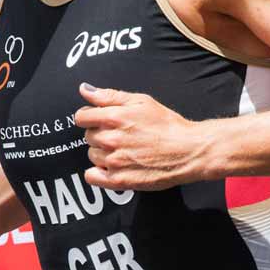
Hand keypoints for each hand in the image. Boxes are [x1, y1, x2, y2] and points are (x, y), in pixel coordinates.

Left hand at [74, 83, 209, 189]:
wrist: (188, 151)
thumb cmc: (168, 125)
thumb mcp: (141, 101)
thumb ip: (109, 96)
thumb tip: (84, 90)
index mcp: (114, 117)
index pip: (82, 117)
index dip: (91, 117)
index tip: (101, 121)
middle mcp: (111, 139)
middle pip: (88, 136)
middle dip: (100, 134)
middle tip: (121, 136)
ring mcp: (114, 161)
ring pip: (92, 156)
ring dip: (103, 153)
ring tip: (124, 151)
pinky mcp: (119, 180)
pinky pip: (92, 177)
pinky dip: (98, 173)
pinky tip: (113, 168)